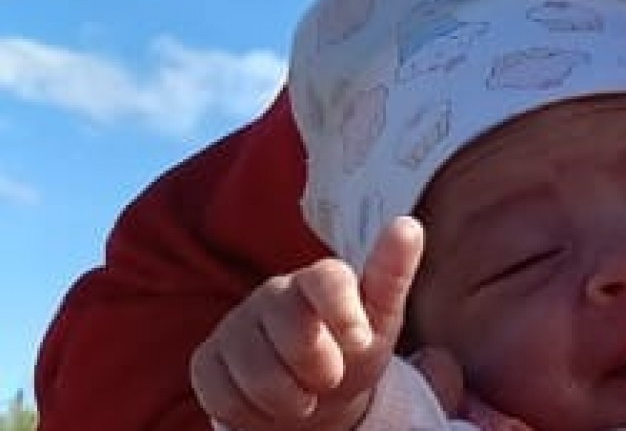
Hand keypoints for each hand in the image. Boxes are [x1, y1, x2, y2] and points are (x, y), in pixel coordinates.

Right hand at [192, 217, 424, 430]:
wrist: (313, 393)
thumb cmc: (351, 350)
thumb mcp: (382, 319)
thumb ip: (392, 275)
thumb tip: (408, 224)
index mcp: (319, 279)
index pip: (325, 278)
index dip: (341, 309)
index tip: (359, 340)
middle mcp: (273, 294)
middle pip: (290, 328)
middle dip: (319, 367)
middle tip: (331, 377)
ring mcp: (234, 325)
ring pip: (255, 370)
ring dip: (288, 398)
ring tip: (303, 396)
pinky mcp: (206, 359)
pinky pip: (221, 393)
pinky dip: (252, 413)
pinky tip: (267, 404)